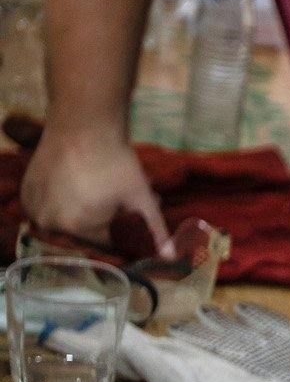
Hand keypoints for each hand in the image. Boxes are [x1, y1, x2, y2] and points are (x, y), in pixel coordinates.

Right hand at [20, 126, 171, 254]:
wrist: (83, 123)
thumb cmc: (115, 161)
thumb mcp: (141, 197)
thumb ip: (155, 230)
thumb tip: (170, 257)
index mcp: (77, 227)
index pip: (105, 246)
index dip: (122, 233)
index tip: (129, 216)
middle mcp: (50, 223)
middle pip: (84, 236)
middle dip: (104, 223)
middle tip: (115, 201)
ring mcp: (33, 208)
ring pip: (65, 224)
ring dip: (82, 215)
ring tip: (97, 191)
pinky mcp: (26, 194)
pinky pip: (48, 210)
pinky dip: (62, 206)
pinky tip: (77, 187)